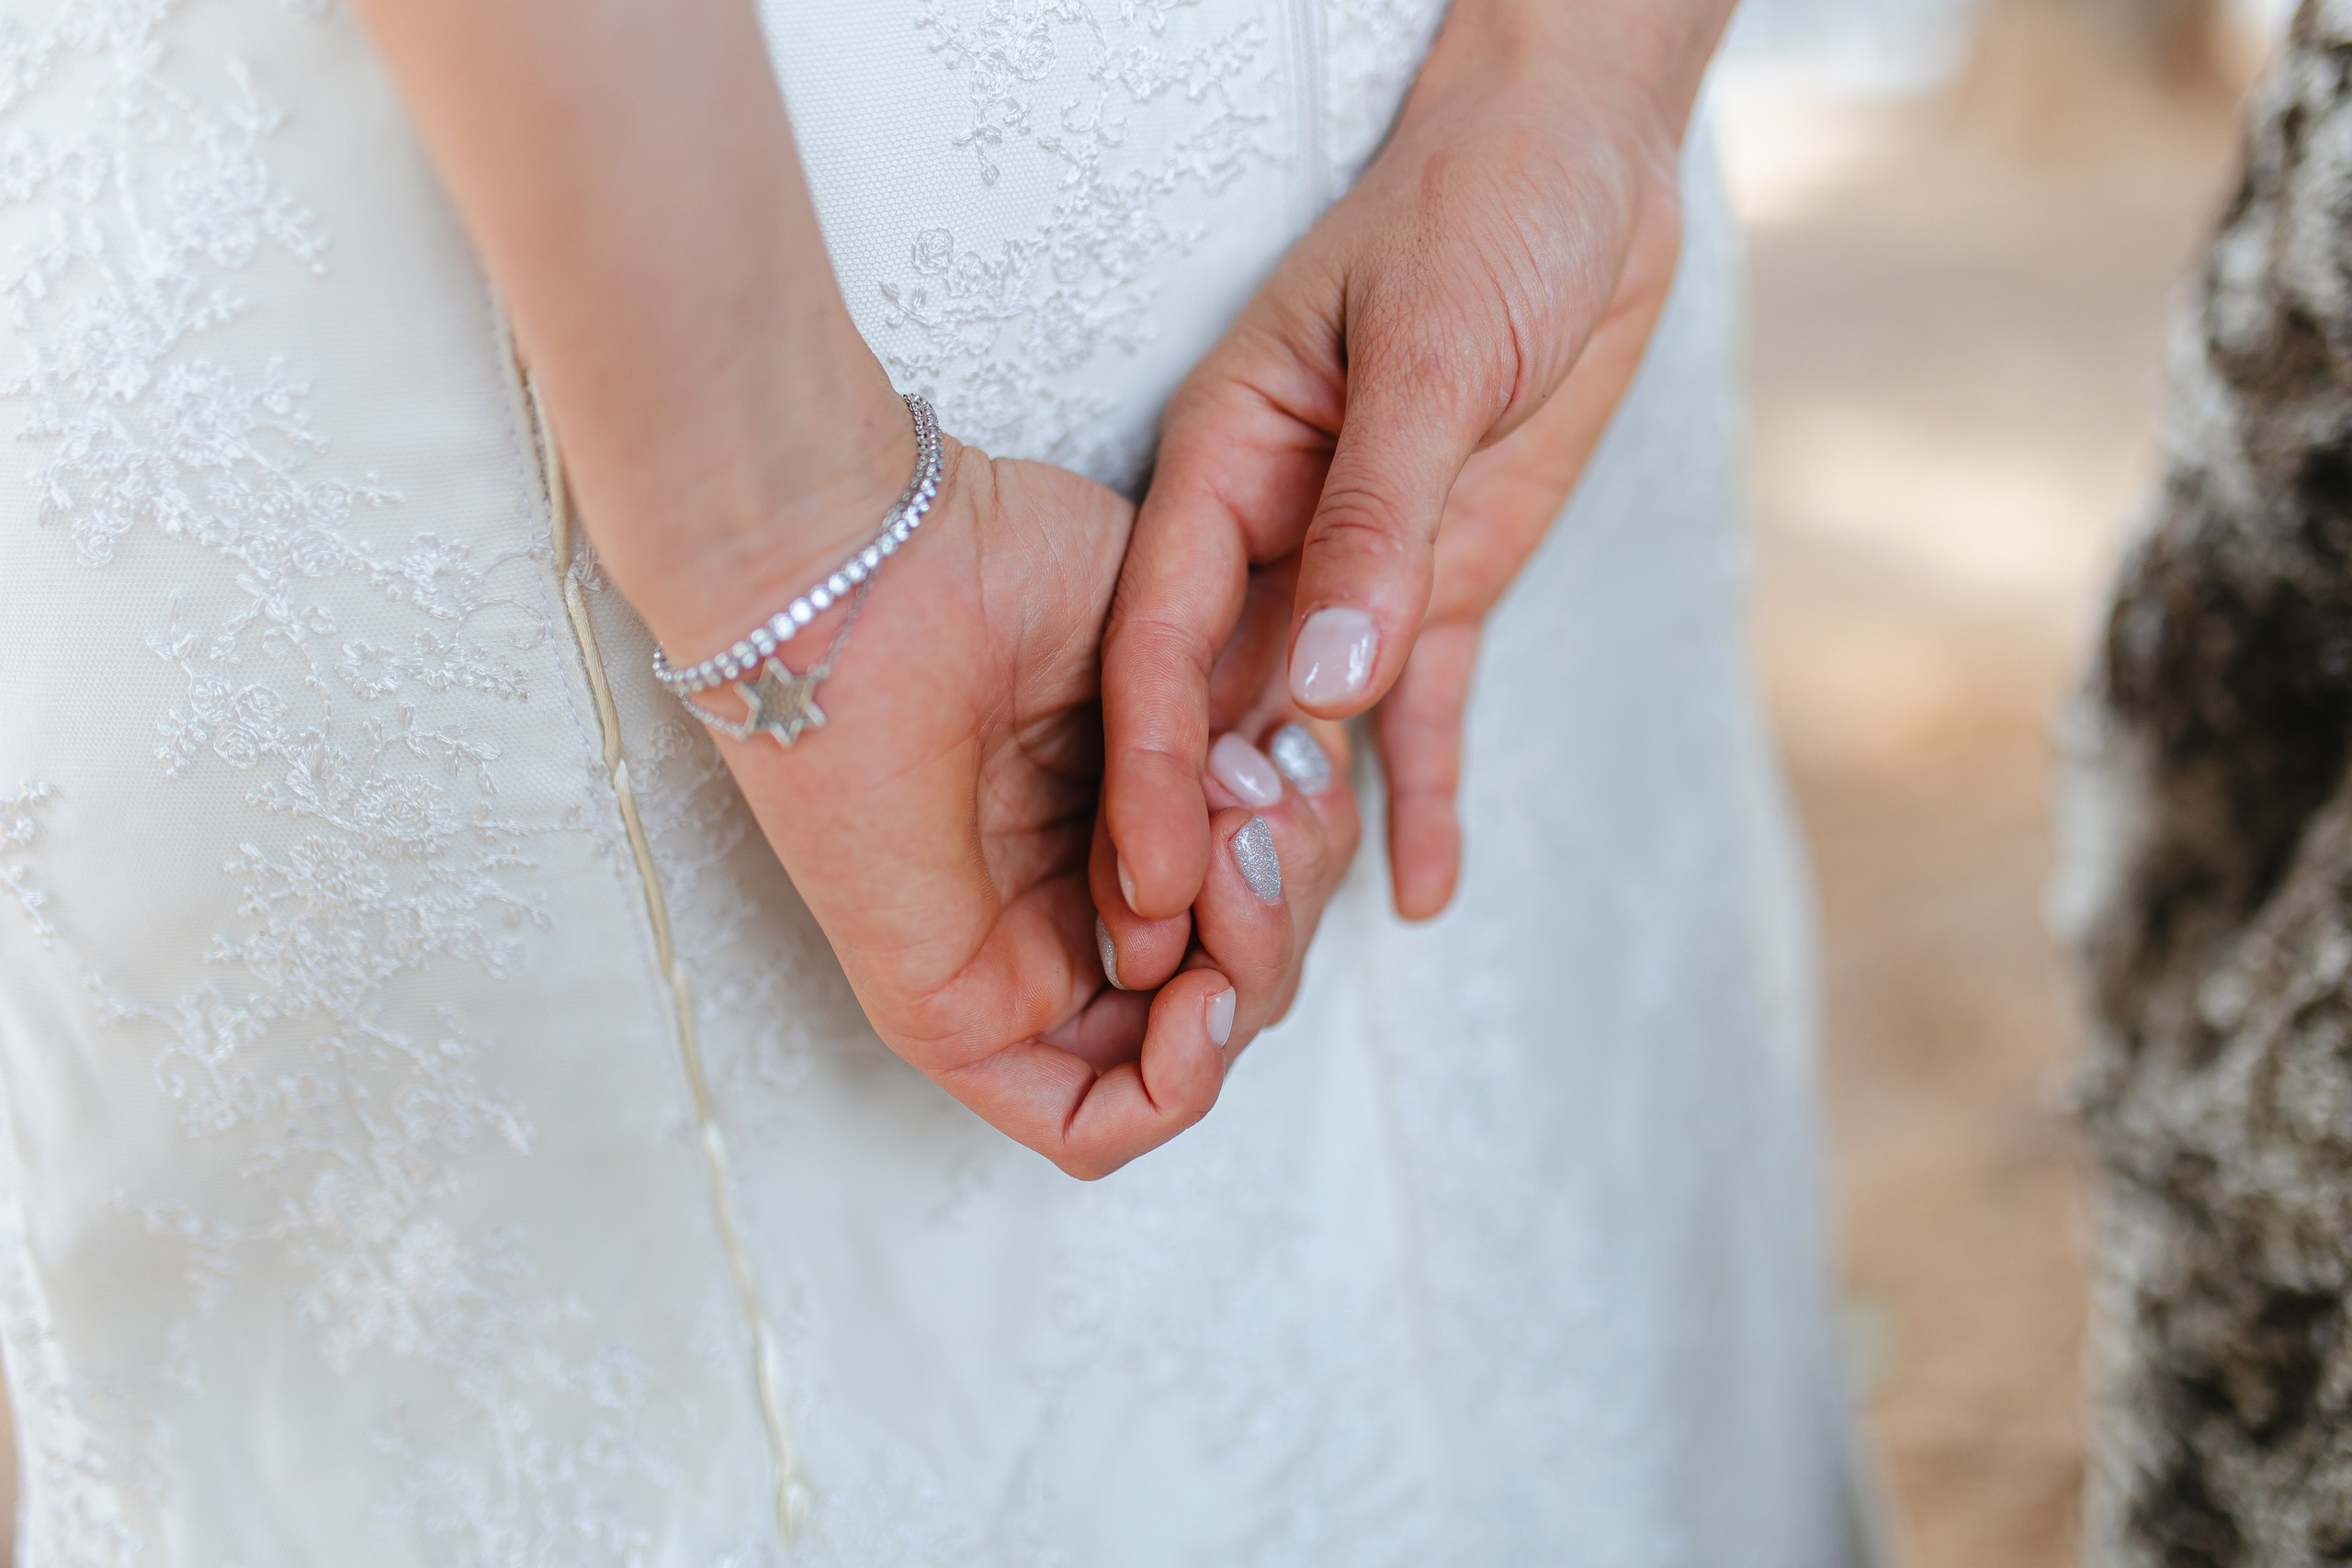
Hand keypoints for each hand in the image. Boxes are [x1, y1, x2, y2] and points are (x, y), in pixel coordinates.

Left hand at [602, 390, 1356, 1178]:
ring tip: (1228, 856)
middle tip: (1256, 803)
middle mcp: (1070, 904)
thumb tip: (1281, 838)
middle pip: (1241, 984)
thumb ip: (1250, 756)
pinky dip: (1177, 1084)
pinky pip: (1087, 1124)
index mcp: (1119, 826)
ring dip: (1251, 968)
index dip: (1306, 861)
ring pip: (1186, 1054)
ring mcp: (1016, 965)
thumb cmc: (1003, 563)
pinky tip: (1202, 995)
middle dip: (1289, 904)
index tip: (1296, 764)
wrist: (877, 561)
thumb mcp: (1186, 660)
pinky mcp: (954, 1014)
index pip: (1256, 912)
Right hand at [1102, 0, 1724, 919]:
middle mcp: (1271, 534)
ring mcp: (1353, 570)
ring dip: (1306, 834)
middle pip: (1218, 705)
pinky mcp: (1437, 587)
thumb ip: (1378, 517)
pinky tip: (1424, 888)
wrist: (1584, 164)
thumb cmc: (1486, 210)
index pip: (1161, 634)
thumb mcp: (1432, 356)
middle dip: (1212, 832)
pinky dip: (1424, 794)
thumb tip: (1323, 683)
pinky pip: (1422, 713)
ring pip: (1308, 729)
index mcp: (1226, 463)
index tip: (1142, 882)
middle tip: (1211, 967)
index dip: (1147, 762)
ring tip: (1297, 957)